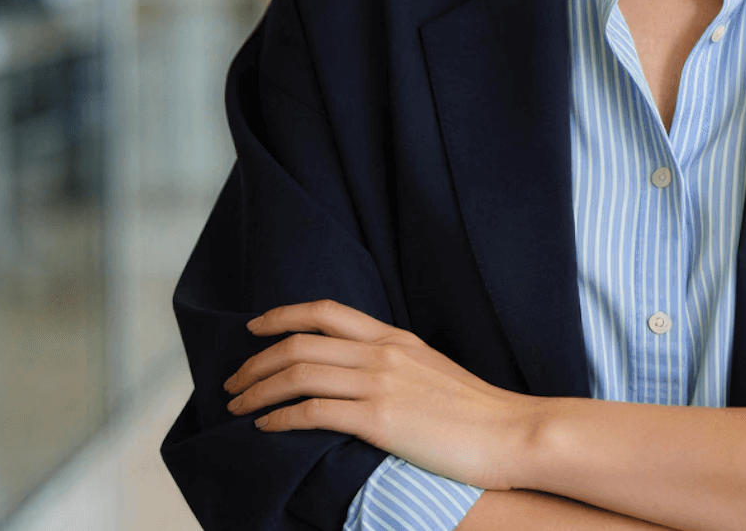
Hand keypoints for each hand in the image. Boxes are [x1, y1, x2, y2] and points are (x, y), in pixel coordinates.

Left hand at [225, 299, 536, 490]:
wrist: (512, 433)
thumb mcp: (433, 371)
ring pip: (297, 374)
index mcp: (395, 339)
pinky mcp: (379, 419)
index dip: (282, 316)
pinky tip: (265, 428)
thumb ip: (397, 365)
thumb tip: (365, 376)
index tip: (254, 328)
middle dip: (256, 361)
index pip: (326, 312)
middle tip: (233, 383)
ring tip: (237, 407)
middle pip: (300, 343)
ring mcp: (380, 383)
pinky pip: (311, 413)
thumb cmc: (478, 414)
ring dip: (258, 390)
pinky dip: (280, 418)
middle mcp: (382, 353)